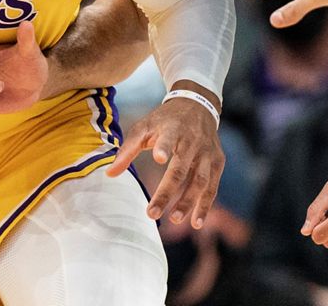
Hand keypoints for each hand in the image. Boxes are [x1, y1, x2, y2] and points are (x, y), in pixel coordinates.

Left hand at [106, 84, 223, 228]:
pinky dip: (205, 205)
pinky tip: (196, 222)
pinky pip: (212, 187)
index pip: (168, 139)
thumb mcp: (144, 127)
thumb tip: (110, 175)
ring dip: (188, 202)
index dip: (164, 147)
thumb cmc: (164, 121)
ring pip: (200, 181)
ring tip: (174, 219)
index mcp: (172, 129)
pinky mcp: (217, 162)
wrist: (197, 106)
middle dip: (167, 192)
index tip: (158, 158)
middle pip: (181, 169)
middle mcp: (193, 141)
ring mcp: (207, 153)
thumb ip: (127, 150)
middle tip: (152, 213)